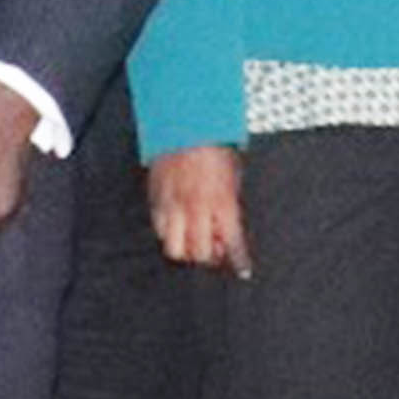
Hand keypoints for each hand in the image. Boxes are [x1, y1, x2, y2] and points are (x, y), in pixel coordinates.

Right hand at [148, 146, 251, 276]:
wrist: (185, 128)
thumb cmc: (214, 149)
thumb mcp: (234, 179)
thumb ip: (231, 208)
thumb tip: (230, 231)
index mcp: (221, 202)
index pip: (232, 243)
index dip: (239, 261)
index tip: (243, 270)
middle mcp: (196, 208)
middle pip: (200, 253)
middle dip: (210, 257)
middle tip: (216, 250)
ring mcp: (173, 206)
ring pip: (175, 247)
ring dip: (187, 249)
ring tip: (195, 241)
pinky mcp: (156, 201)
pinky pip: (160, 230)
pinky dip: (170, 234)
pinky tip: (179, 228)